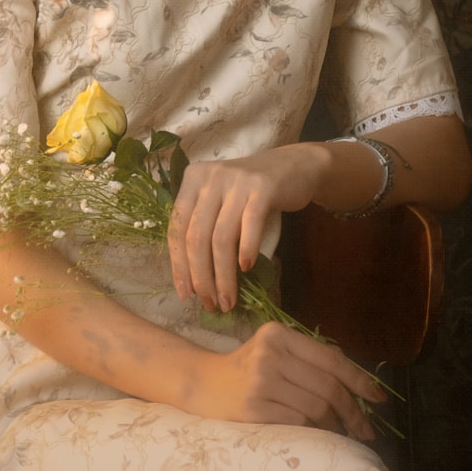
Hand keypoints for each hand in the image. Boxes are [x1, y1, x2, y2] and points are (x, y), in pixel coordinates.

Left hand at [168, 143, 328, 311]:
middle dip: (201, 277)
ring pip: (222, 237)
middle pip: (197, 236)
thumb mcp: (221, 201)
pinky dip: (246, 250)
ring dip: (223, 275)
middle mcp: (210, 177)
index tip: (185, 294)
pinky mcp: (262, 187)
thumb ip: (205, 227)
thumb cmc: (251, 192)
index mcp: (193, 179)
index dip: (179, 264)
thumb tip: (194, 281)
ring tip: (228, 299)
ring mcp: (236, 180)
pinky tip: (246, 269)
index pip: (178, 228)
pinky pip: (249, 224)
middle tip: (209, 304)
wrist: (293, 166)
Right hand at [184, 321, 383, 439]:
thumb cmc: (246, 368)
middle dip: (354, 411)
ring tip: (343, 433)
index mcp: (279, 334)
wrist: (203, 384)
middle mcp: (270, 353)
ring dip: (336, 425)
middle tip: (367, 429)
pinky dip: (315, 432)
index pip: (330, 357)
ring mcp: (260, 381)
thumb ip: (308, 358)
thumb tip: (357, 384)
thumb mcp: (274, 350)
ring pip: (316, 407)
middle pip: (328, 385)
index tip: (379, 398)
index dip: (359, 379)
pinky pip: (298, 422)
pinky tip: (320, 436)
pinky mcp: (253, 408)